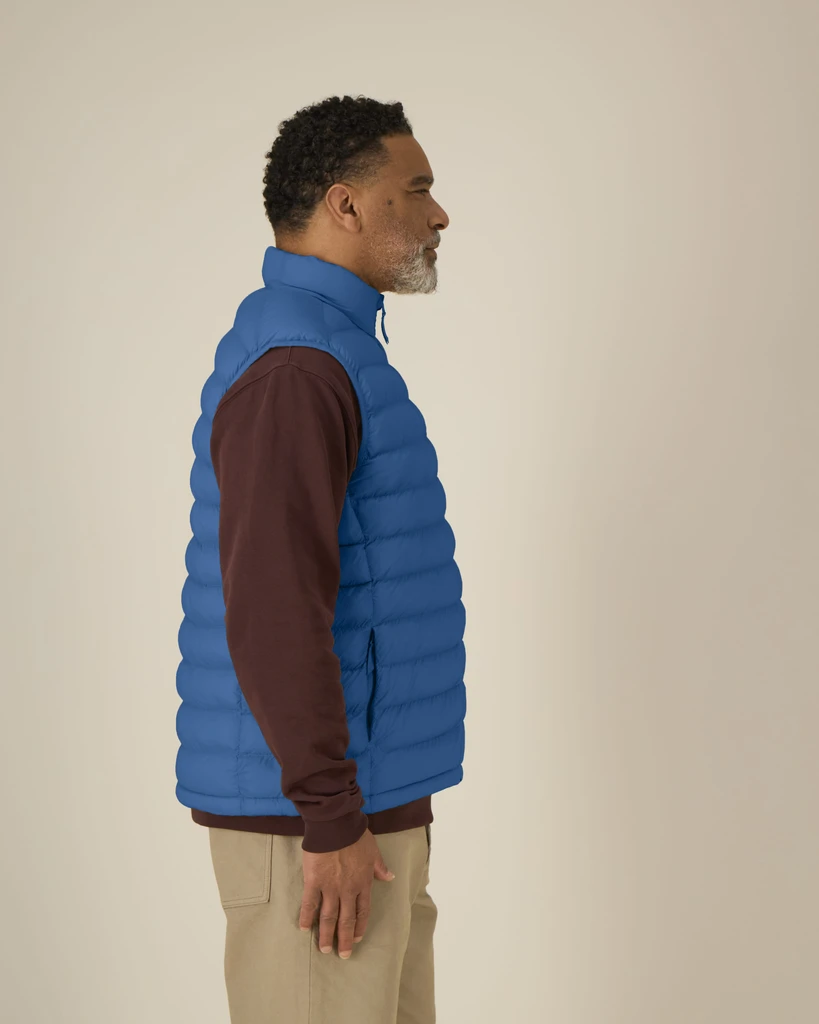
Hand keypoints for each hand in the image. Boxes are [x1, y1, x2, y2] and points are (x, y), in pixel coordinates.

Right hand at [299, 828, 394, 957]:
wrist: (336, 825)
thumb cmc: (356, 835)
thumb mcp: (374, 851)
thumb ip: (380, 867)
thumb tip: (390, 877)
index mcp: (363, 882)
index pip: (363, 911)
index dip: (360, 926)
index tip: (356, 939)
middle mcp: (348, 890)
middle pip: (346, 919)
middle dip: (344, 939)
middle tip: (342, 955)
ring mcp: (330, 887)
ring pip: (329, 917)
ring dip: (327, 935)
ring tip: (325, 950)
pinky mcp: (313, 882)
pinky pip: (310, 904)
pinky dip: (307, 917)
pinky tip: (304, 929)